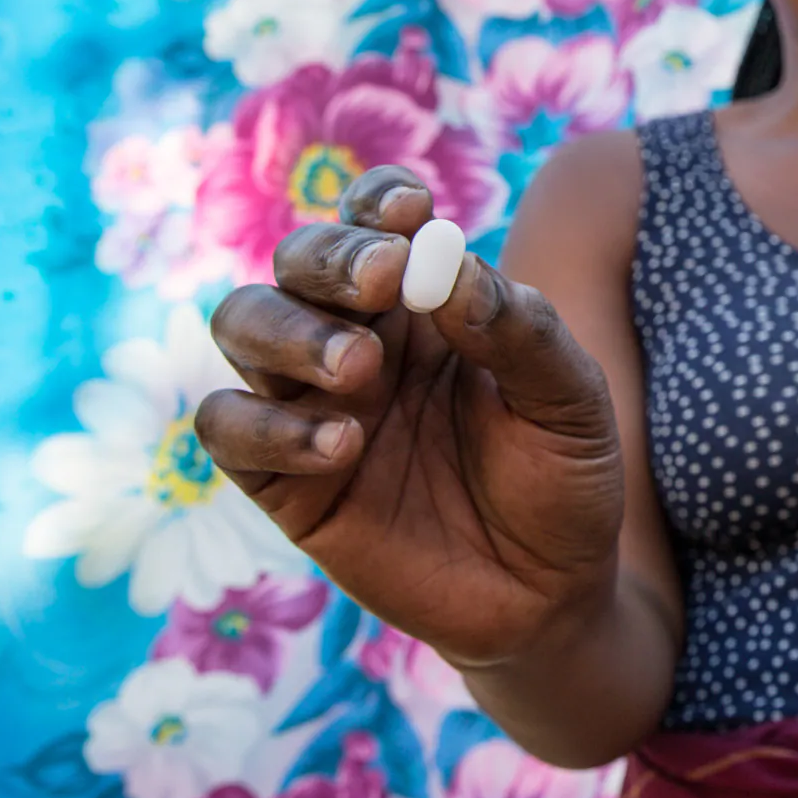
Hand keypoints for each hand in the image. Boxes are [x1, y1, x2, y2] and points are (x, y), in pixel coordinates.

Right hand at [194, 167, 624, 669]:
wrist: (550, 593)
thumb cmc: (563, 479)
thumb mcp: (571, 401)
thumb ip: (520, 330)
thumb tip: (447, 269)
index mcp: (427, 303)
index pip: (376, 222)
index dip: (377, 204)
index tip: (408, 213)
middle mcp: (360, 339)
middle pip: (298, 261)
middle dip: (330, 259)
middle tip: (381, 281)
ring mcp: (314, 406)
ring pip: (242, 325)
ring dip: (289, 332)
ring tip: (359, 370)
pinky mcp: (285, 482)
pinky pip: (227, 427)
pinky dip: (266, 425)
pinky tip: (340, 446)